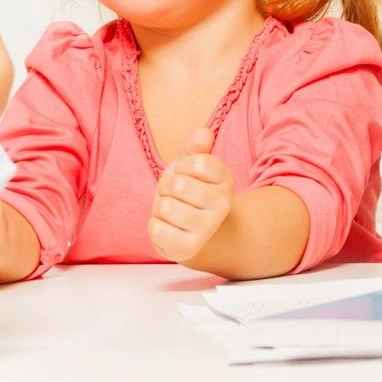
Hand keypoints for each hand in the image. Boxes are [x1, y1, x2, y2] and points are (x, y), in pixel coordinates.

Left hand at [148, 128, 234, 262]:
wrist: (192, 230)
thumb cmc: (189, 192)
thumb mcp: (190, 165)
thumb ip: (196, 148)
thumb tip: (204, 133)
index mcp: (226, 180)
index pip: (195, 162)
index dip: (181, 167)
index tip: (186, 175)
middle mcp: (222, 205)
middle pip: (178, 185)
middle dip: (167, 188)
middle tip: (176, 196)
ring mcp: (207, 229)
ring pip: (166, 207)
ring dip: (161, 208)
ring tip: (173, 212)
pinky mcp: (188, 248)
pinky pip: (157, 229)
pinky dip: (155, 226)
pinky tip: (168, 228)